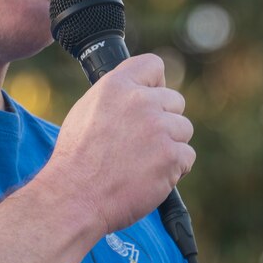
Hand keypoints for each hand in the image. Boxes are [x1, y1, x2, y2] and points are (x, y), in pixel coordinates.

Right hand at [45, 54, 195, 234]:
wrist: (75, 196)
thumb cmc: (77, 159)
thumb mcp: (87, 110)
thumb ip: (117, 96)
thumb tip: (138, 92)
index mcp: (117, 85)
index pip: (153, 65)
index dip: (155, 83)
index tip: (151, 100)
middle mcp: (141, 101)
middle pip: (175, 101)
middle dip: (164, 121)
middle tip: (141, 143)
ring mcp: (159, 127)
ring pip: (183, 129)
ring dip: (170, 146)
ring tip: (142, 162)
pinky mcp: (171, 155)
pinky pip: (187, 156)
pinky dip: (174, 169)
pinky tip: (149, 176)